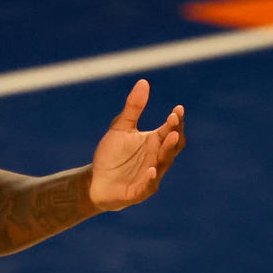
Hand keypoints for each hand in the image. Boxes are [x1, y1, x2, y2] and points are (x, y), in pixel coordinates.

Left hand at [89, 79, 185, 211]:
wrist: (95, 181)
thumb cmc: (111, 154)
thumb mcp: (120, 128)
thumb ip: (133, 108)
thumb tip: (144, 81)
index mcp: (154, 143)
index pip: (171, 130)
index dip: (176, 120)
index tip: (177, 109)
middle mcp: (156, 158)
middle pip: (172, 146)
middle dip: (174, 133)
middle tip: (174, 120)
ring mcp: (150, 176)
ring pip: (163, 164)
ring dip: (166, 151)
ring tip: (169, 136)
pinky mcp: (138, 191)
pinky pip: (147, 185)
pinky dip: (150, 178)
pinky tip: (150, 169)